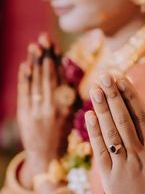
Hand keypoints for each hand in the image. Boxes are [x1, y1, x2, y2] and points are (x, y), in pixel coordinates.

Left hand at [17, 33, 72, 175]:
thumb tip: (65, 68)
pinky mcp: (26, 115)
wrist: (48, 156)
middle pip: (49, 76)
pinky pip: (25, 93)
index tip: (54, 44)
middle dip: (45, 56)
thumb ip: (69, 92)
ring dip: (34, 63)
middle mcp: (54, 107)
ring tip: (33, 46)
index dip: (56, 59)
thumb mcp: (71, 113)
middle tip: (43, 38)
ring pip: (36, 82)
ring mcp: (39, 111)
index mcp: (68, 105)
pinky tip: (25, 65)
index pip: (61, 76)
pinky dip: (25, 79)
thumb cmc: (62, 132)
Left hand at [86, 73, 144, 193]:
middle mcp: (139, 156)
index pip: (142, 117)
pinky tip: (90, 115)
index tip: (124, 79)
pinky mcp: (110, 180)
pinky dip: (95, 133)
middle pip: (124, 119)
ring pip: (111, 132)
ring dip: (103, 108)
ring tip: (96, 88)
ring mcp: (123, 167)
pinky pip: (100, 151)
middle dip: (114, 95)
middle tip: (106, 75)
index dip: (132, 96)